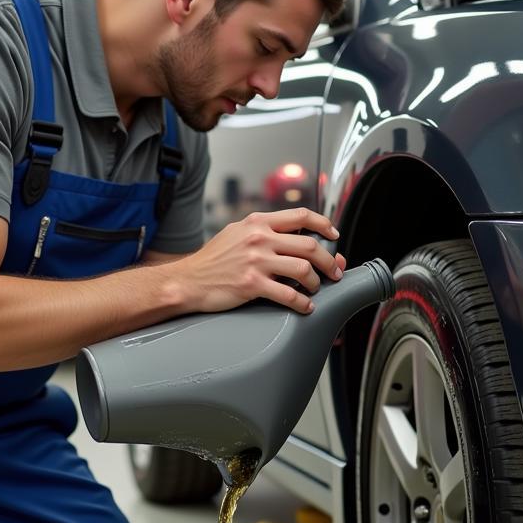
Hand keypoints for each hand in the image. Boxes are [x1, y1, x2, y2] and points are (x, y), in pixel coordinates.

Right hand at [170, 208, 346, 313]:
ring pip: (303, 270)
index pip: (301, 216)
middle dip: (329, 261)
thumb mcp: (238, 233)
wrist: (187, 281)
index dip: (324, 225)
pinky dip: (302, 303)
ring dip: (316, 282)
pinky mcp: (251, 284)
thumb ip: (266, 233)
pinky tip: (305, 307)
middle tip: (334, 272)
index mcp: (258, 222)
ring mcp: (256, 261)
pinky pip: (288, 295)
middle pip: (309, 246)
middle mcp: (259, 238)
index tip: (334, 235)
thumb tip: (297, 238)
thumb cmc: (213, 260)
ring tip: (315, 289)